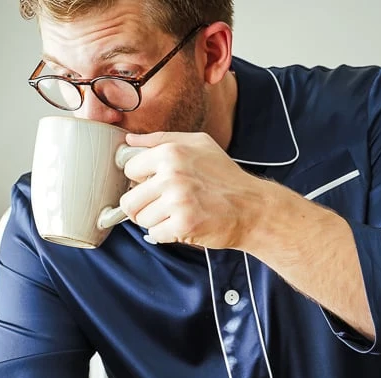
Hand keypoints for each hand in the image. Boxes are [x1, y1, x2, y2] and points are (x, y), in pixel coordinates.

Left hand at [119, 131, 268, 248]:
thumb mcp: (198, 144)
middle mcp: (172, 174)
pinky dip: (167, 234)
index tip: (157, 184)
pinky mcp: (184, 225)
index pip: (128, 169)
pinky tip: (184, 224)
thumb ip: (161, 139)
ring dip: (156, 221)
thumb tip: (129, 140)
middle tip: (165, 205)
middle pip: (129, 200)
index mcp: (171, 152)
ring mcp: (178, 201)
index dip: (141, 179)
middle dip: (144, 206)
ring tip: (178, 213)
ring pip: (140, 219)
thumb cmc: (226, 177)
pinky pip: (154, 234)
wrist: (252, 208)